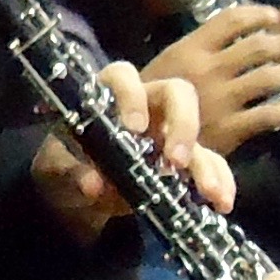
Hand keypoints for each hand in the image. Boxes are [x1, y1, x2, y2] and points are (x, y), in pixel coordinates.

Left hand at [28, 63, 226, 242]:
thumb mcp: (56, 169)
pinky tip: (222, 202)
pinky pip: (208, 163)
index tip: (133, 127)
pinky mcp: (182, 160)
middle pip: (176, 93)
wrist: (76, 193)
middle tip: (175, 160)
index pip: (124, 77)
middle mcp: (145, 106)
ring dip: (205, 162)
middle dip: (182, 123)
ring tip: (208, 192)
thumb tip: (93, 184)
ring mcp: (167, 132)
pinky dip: (218, 181)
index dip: (131, 96)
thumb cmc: (65, 164)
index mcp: (108, 95)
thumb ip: (71, 172)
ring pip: (197, 133)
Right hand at [144, 1, 279, 155]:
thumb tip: (229, 42)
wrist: (132, 144)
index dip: (257, 14)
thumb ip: (195, 55)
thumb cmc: (146, 105)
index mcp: (190, 49)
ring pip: (270, 77)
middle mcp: (208, 69)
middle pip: (258, 46)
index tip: (273, 15)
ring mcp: (221, 98)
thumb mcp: (165, 69)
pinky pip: (270, 114)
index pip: (231, 20)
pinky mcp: (230, 128)